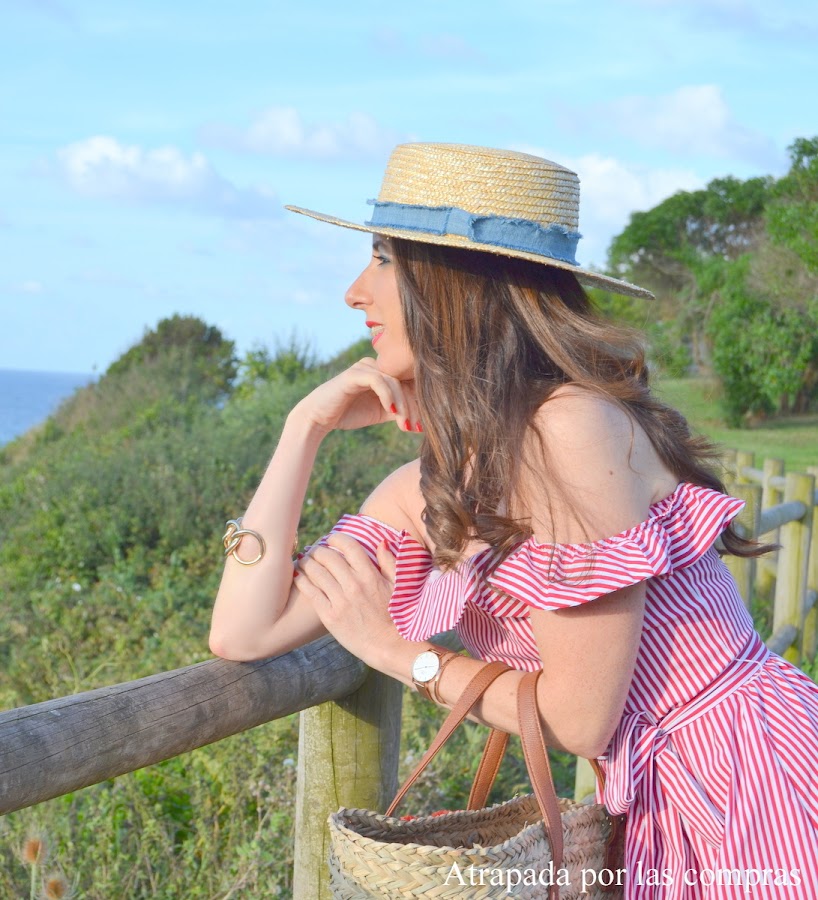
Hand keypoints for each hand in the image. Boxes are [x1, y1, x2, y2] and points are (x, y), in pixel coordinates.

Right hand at [292, 358, 420, 434]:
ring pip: (394, 382)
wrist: (318, 417)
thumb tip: (424, 421)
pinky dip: (388, 396)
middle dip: (413, 407)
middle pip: (405, 382)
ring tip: (403, 424)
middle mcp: (376, 366)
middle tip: (415, 428)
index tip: (422, 427)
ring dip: (402, 405)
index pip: (409, 383)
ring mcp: (365, 367)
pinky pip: (378, 381)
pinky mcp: (354, 373)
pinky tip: (391, 412)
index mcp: (383, 373)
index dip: (419, 403)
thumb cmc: (348, 414)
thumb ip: (399, 410)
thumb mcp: (380, 412)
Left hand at [293, 533, 399, 665]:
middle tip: (314, 550)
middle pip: (328, 557)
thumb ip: (389, 562)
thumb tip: (380, 542)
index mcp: (370, 576)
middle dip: (318, 549)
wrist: (388, 646)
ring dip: (307, 562)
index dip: (337, 538)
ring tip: (304, 560)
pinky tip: (299, 576)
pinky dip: (301, 580)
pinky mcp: (330, 616)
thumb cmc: (396, 616)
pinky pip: (310, 592)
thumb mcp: (398, 586)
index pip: (349, 546)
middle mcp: (354, 585)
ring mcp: (340, 601)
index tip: (331, 538)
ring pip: (316, 572)